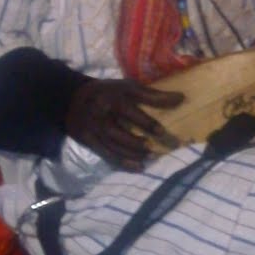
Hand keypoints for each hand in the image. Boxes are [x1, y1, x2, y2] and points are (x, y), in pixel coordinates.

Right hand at [65, 77, 183, 170]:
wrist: (73, 100)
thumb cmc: (108, 92)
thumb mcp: (128, 87)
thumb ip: (153, 95)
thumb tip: (181, 99)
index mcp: (112, 99)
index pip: (131, 113)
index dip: (147, 124)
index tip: (161, 132)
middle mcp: (101, 116)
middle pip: (121, 134)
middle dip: (139, 144)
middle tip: (157, 150)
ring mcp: (94, 131)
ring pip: (115, 147)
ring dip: (134, 155)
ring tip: (150, 157)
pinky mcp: (90, 142)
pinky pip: (108, 155)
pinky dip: (124, 163)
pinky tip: (138, 167)